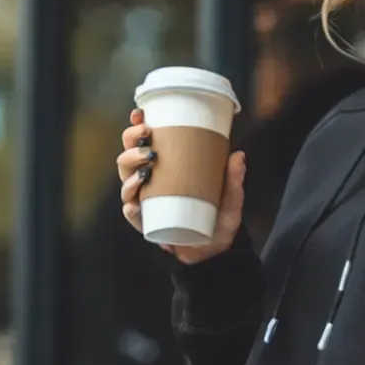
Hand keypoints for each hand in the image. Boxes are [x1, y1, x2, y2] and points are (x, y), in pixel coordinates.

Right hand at [116, 108, 245, 262]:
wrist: (215, 250)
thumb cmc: (219, 218)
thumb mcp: (230, 198)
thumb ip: (233, 179)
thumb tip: (239, 155)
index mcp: (164, 167)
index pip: (143, 141)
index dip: (136, 125)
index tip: (140, 114)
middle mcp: (149, 182)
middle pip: (128, 158)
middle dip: (131, 145)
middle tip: (147, 139)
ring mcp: (145, 202)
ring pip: (126, 183)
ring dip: (130, 173)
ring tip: (145, 169)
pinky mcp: (146, 224)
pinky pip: (132, 215)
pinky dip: (131, 209)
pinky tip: (135, 205)